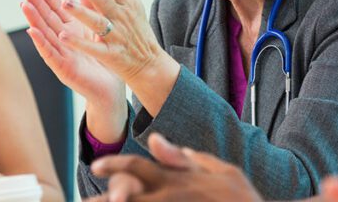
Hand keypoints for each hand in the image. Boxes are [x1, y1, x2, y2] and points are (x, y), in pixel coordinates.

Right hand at [20, 0, 124, 104]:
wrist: (112, 87)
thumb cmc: (104, 59)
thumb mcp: (97, 30)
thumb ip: (90, 10)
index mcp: (71, 31)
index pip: (56, 10)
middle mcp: (62, 41)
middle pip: (46, 19)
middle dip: (35, 3)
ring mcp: (61, 55)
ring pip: (44, 34)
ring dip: (33, 19)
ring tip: (24, 5)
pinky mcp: (63, 69)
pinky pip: (50, 54)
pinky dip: (41, 42)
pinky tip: (33, 31)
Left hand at [49, 0, 179, 116]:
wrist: (148, 62)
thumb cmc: (136, 29)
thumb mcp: (132, 4)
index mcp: (128, 4)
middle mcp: (123, 19)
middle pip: (105, 2)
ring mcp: (117, 37)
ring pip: (98, 23)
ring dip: (81, 13)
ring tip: (65, 3)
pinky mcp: (111, 54)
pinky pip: (93, 48)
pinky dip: (79, 43)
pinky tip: (63, 37)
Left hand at [86, 134, 261, 201]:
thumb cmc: (242, 199)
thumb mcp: (222, 171)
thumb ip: (187, 158)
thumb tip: (158, 141)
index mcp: (179, 180)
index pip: (139, 168)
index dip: (115, 165)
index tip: (95, 167)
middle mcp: (171, 198)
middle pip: (127, 196)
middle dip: (104, 200)